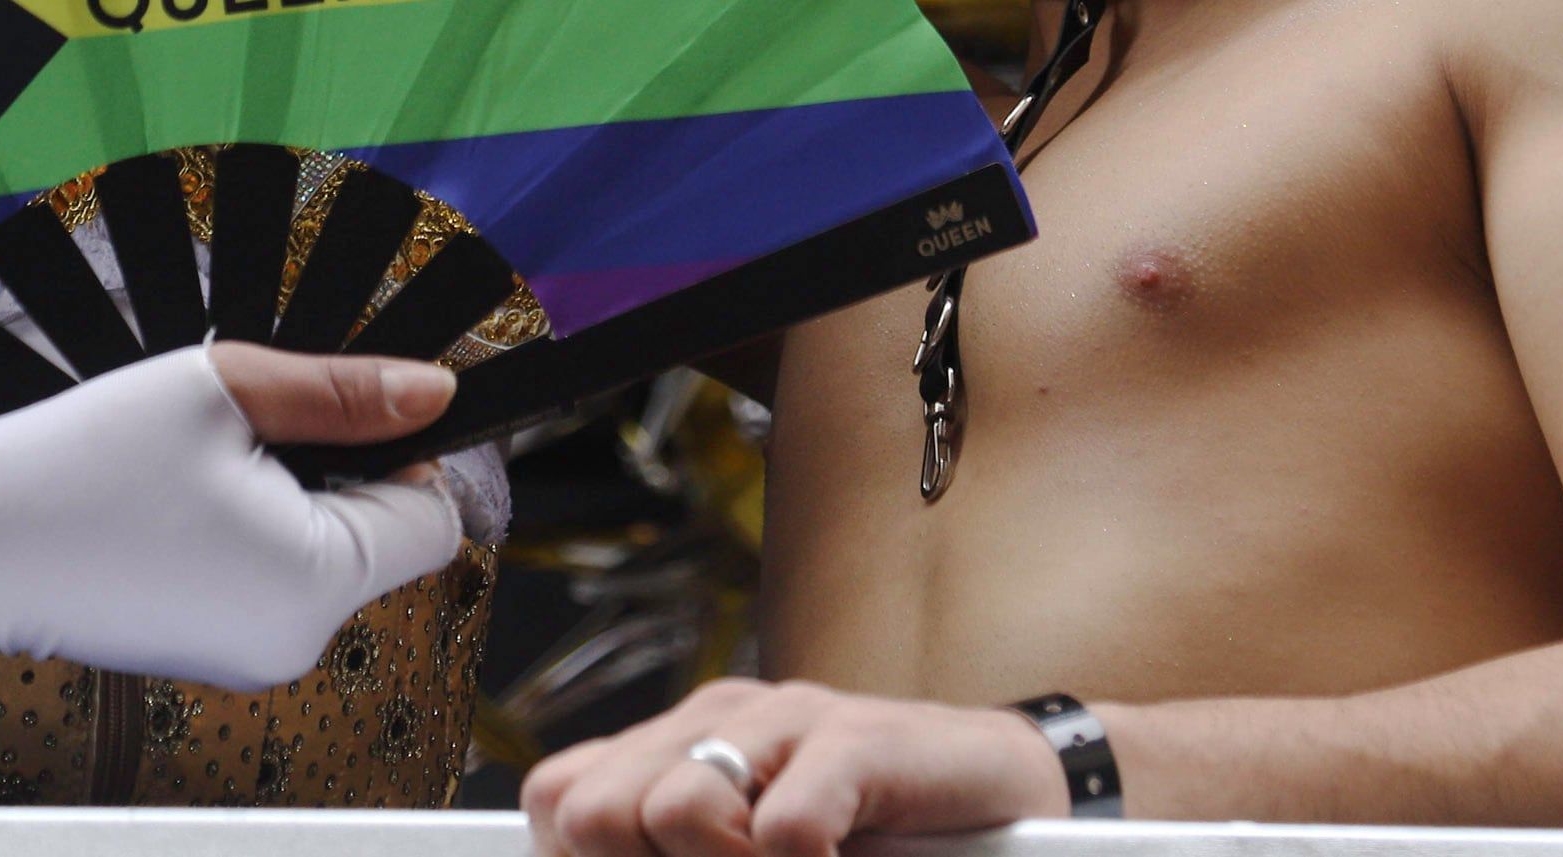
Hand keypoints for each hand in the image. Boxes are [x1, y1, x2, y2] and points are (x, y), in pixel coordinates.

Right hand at [0, 343, 464, 703]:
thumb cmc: (80, 462)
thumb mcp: (227, 389)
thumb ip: (345, 393)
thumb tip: (436, 392)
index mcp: (314, 583)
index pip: (433, 515)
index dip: (406, 448)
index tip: (341, 403)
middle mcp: (294, 641)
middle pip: (382, 537)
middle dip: (342, 469)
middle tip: (253, 425)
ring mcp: (250, 657)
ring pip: (326, 554)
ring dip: (292, 495)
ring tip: (206, 460)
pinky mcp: (209, 650)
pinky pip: (272, 578)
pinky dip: (252, 529)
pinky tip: (181, 499)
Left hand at [526, 677, 1073, 856]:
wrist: (1003, 794)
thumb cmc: (873, 838)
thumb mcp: (752, 850)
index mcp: (681, 743)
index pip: (559, 800)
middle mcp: (722, 718)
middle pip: (595, 812)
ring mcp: (794, 720)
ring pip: (675, 811)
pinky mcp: (862, 741)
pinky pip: (784, 829)